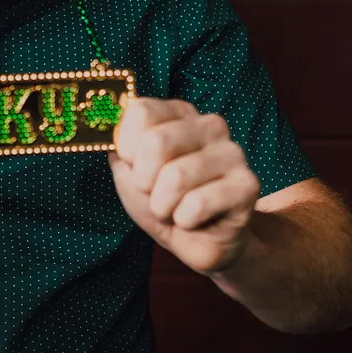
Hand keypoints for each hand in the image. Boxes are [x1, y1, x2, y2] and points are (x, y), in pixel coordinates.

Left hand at [108, 96, 259, 274]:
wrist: (199, 241)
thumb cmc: (163, 201)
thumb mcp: (129, 174)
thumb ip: (118, 148)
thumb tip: (105, 124)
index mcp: (178, 114)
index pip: (141, 111)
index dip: (126, 146)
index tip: (133, 166)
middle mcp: (208, 125)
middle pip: (156, 141)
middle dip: (144, 181)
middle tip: (153, 194)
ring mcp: (232, 152)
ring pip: (175, 177)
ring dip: (163, 206)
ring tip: (174, 209)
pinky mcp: (247, 184)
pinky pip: (197, 204)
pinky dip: (184, 220)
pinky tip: (195, 219)